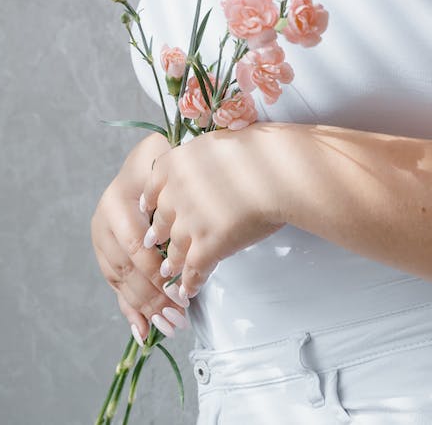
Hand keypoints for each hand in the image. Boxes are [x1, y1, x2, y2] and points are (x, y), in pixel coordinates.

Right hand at [90, 133, 189, 340]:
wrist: (147, 161)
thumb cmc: (168, 161)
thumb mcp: (168, 161)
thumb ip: (170, 180)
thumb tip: (183, 208)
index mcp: (118, 200)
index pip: (136, 245)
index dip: (158, 271)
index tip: (183, 290)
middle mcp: (104, 221)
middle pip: (128, 268)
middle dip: (155, 295)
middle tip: (180, 314)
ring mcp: (102, 239)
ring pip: (122, 281)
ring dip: (147, 307)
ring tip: (172, 325)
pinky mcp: (106, 255)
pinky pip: (117, 287)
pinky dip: (131, 311)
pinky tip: (143, 332)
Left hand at [140, 126, 285, 298]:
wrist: (280, 173)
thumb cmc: (261, 152)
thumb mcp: (219, 141)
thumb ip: (201, 157)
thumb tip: (205, 165)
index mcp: (176, 164)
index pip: (152, 188)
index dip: (152, 202)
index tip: (150, 209)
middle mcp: (175, 194)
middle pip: (160, 221)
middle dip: (160, 235)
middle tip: (158, 242)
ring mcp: (189, 223)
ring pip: (174, 250)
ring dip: (173, 263)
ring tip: (171, 271)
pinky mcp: (206, 247)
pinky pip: (193, 271)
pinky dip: (191, 282)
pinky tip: (190, 289)